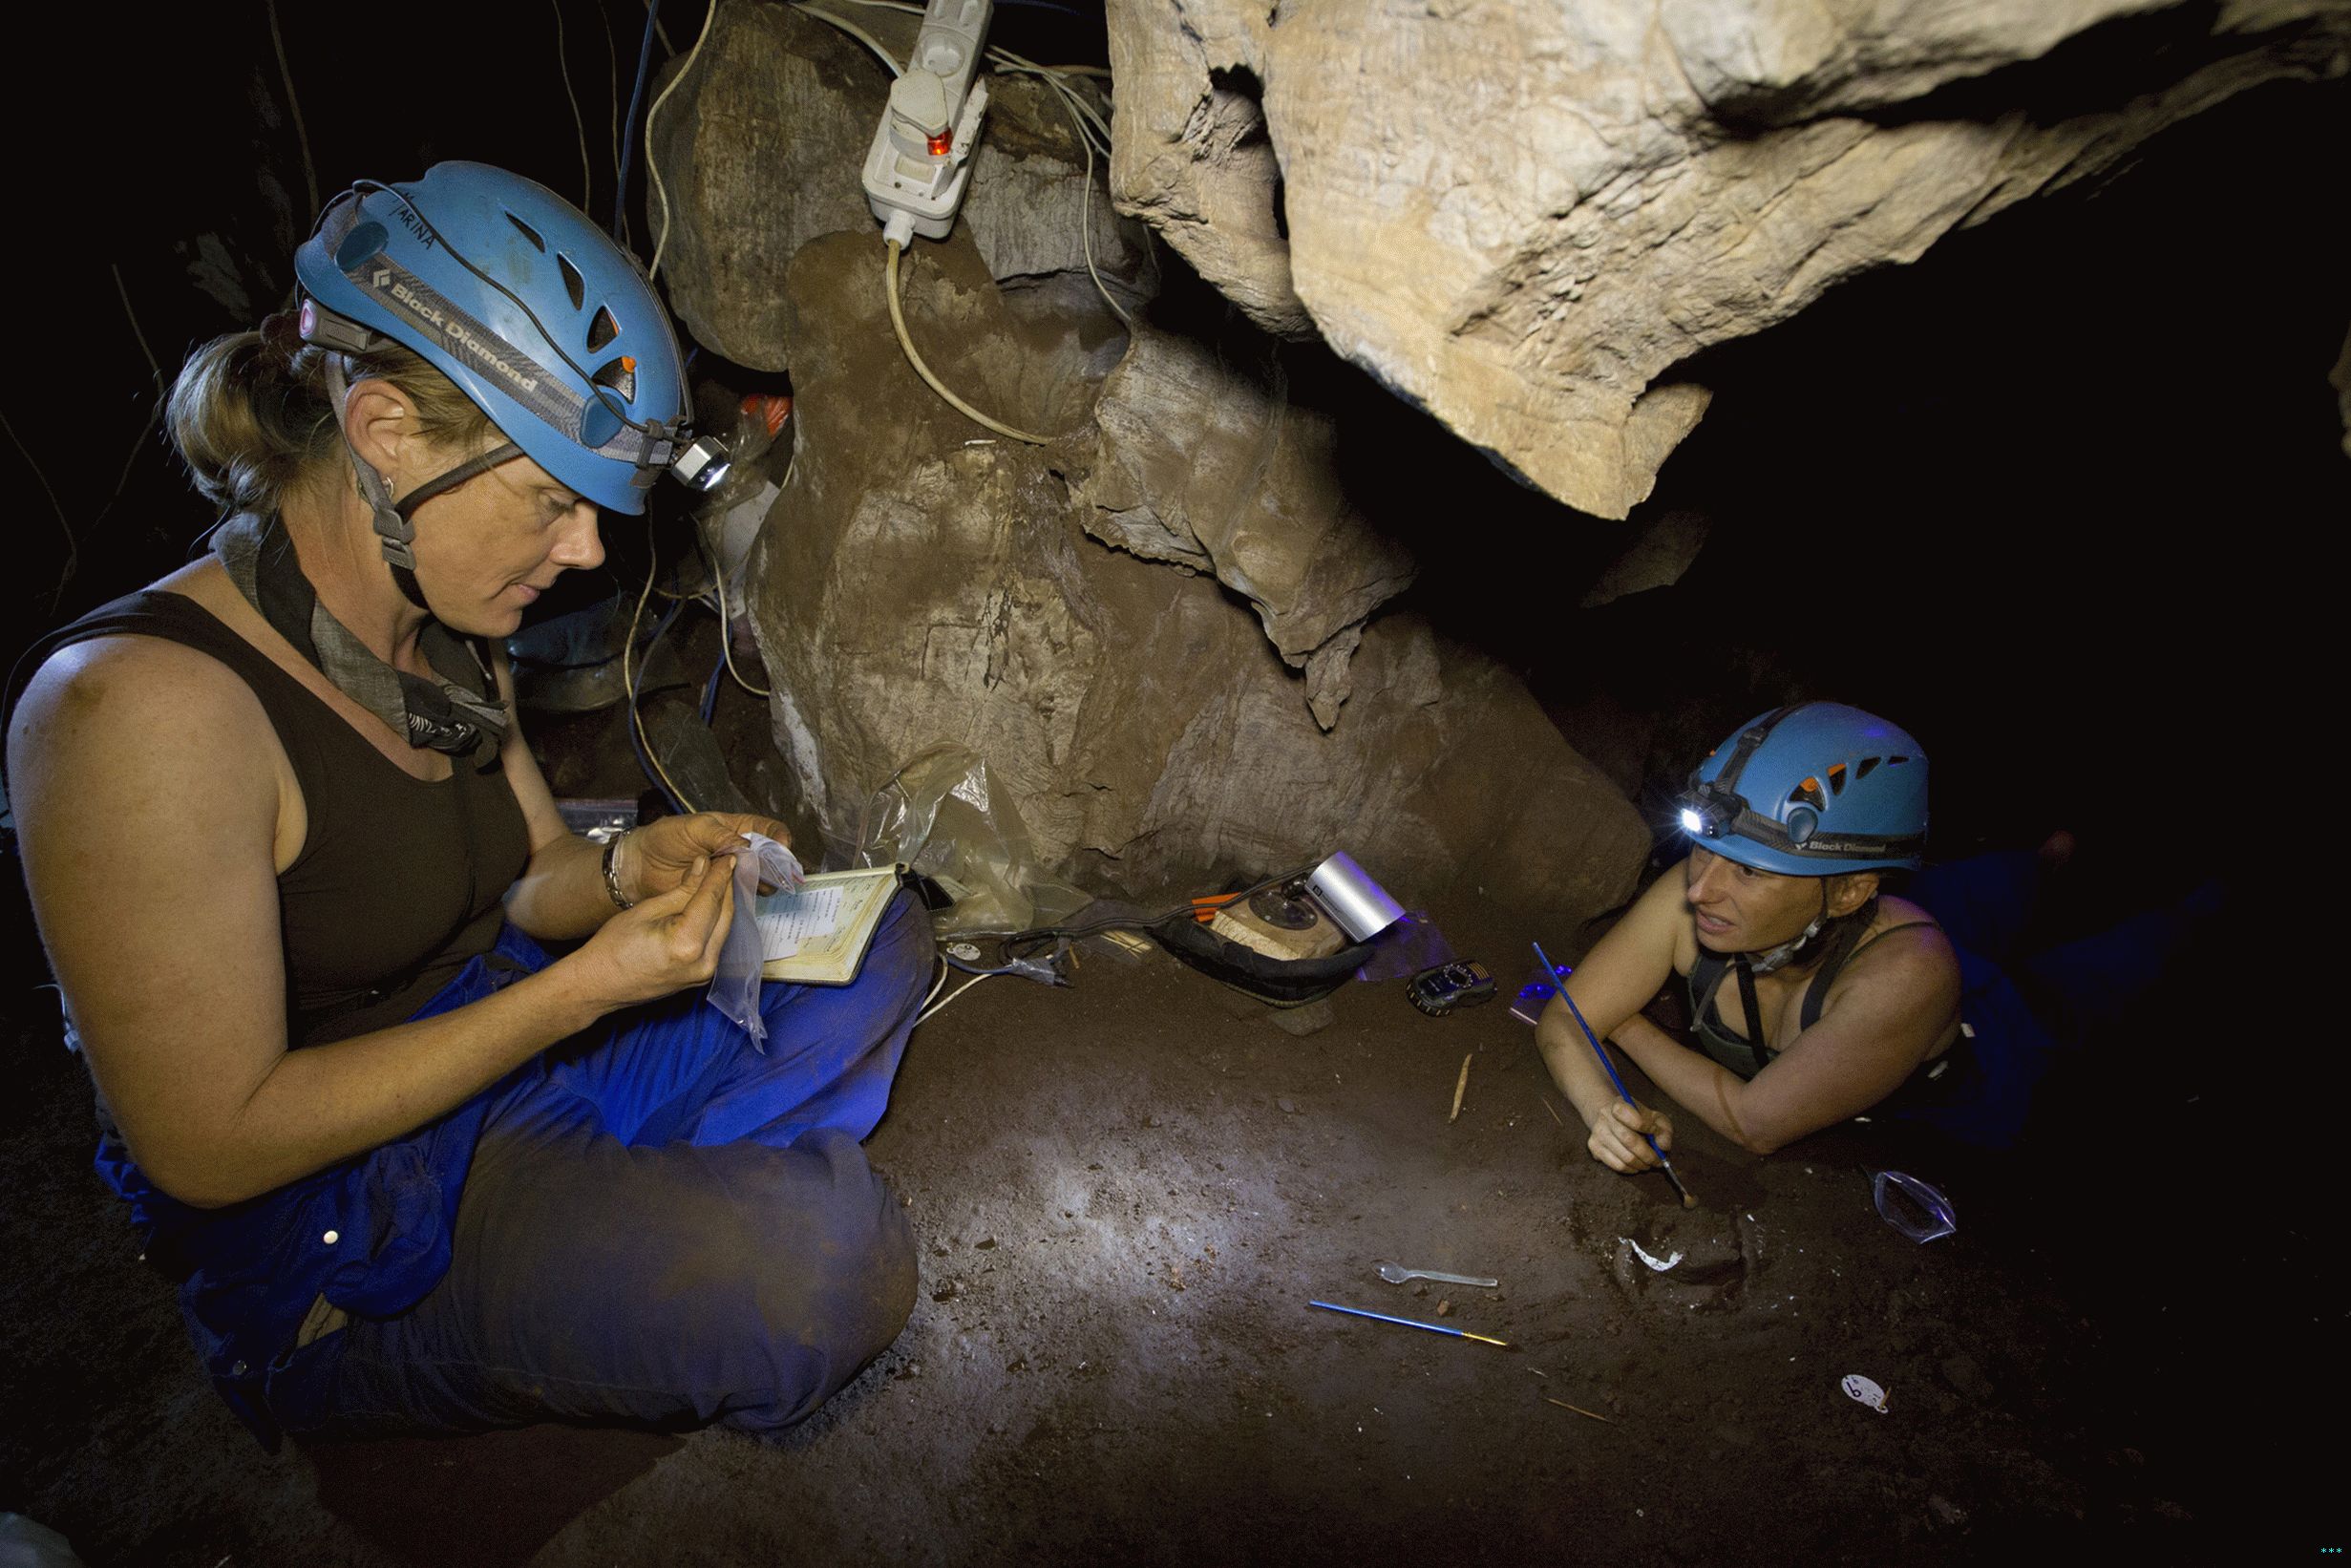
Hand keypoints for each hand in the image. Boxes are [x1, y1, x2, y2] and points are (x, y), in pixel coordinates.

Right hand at [573, 853, 736, 1009]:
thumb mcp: (647, 910)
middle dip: (726, 887)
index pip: (711, 900)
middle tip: (726, 863)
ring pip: (724, 928)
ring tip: (719, 879)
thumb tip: (704, 866)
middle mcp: (703, 962)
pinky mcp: (702, 977)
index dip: (720, 875)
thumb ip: (682, 890)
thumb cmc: (613, 947)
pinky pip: (716, 941)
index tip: (729, 855)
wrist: (599, 985)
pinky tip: (710, 904)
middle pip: (725, 914)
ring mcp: (705, 973)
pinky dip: (715, 921)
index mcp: (687, 944)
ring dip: (722, 903)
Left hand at [617, 812, 792, 901]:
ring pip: (758, 878)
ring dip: (763, 882)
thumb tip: (746, 847)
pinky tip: (745, 898)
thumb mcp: (692, 828)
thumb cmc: (663, 839)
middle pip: (769, 857)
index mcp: (734, 828)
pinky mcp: (721, 894)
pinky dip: (745, 897)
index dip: (779, 838)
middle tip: (776, 873)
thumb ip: (719, 835)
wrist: (639, 867)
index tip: (782, 847)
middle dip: (777, 865)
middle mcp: (738, 851)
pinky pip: (740, 896)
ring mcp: (731, 874)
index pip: (767, 830)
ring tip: (760, 886)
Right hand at [1586, 1100, 1673, 1173]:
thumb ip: (1664, 1131)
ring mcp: (1597, 1133)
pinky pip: (1616, 1166)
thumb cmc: (1639, 1118)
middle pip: (1629, 1141)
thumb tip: (1662, 1146)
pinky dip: (1631, 1169)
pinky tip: (1636, 1165)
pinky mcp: (1594, 1147)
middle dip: (1648, 1155)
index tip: (1655, 1132)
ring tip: (1648, 1163)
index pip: (1630, 1116)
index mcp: (1619, 1104)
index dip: (1646, 1126)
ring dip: (1641, 1165)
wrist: (1612, 1118)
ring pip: (1624, 1157)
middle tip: (1658, 1160)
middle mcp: (1604, 1117)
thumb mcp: (1655, 1118)